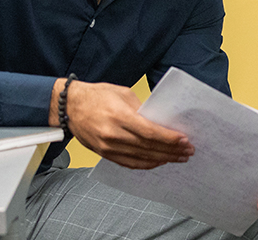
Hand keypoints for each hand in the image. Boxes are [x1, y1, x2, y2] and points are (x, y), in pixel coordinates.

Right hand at [63, 80, 192, 168]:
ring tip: (178, 157)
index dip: (169, 138)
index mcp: (118, 116)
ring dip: (163, 159)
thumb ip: (142, 109)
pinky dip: (147, 164)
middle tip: (187, 150)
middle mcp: (112, 135)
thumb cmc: (96, 96)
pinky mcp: (104, 154)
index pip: (149, 132)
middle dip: (171, 150)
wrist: (70, 106)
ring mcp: (107, 147)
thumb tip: (160, 121)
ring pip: (141, 158)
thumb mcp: (123, 93)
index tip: (184, 139)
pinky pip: (129, 163)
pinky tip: (159, 161)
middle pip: (148, 148)